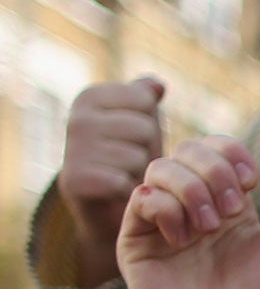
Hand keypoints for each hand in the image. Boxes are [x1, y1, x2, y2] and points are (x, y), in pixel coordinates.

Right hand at [56, 77, 165, 286]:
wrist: (105, 202)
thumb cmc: (127, 151)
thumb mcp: (138, 118)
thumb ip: (144, 95)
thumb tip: (157, 85)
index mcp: (89, 97)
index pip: (145, 100)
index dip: (150, 122)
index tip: (132, 134)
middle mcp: (75, 120)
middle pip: (144, 128)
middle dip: (146, 147)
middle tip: (128, 159)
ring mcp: (72, 150)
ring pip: (138, 156)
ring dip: (139, 170)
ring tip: (123, 173)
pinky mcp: (75, 182)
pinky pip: (126, 181)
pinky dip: (129, 189)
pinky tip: (116, 191)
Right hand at [117, 137, 259, 288]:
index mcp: (232, 206)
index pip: (218, 149)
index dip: (231, 152)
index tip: (250, 182)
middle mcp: (196, 210)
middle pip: (188, 150)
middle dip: (214, 168)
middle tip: (233, 210)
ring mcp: (164, 227)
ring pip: (159, 167)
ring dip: (190, 187)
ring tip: (210, 227)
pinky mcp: (137, 247)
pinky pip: (140, 199)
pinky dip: (165, 206)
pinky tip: (185, 237)